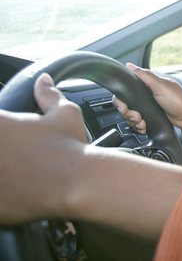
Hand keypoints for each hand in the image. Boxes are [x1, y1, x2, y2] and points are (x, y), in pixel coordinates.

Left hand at [0, 74, 87, 223]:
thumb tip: (43, 80)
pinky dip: (7, 196)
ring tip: (21, 177)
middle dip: (6, 152)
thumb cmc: (72, 148)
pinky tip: (20, 193)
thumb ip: (48, 95)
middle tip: (20, 160)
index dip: (7, 133)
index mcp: (0, 125)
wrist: (79, 183)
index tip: (15, 142)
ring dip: (6, 172)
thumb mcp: (65, 114)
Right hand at [112, 63, 181, 132]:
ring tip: (143, 123)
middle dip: (128, 114)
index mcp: (147, 85)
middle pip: (126, 106)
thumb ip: (145, 76)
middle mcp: (146, 95)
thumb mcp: (160, 85)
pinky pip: (138, 123)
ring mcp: (148, 107)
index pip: (125, 91)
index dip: (121, 101)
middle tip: (137, 117)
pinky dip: (139, 126)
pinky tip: (144, 127)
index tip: (125, 108)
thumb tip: (129, 65)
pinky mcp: (151, 117)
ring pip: (131, 115)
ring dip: (134, 122)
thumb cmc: (179, 99)